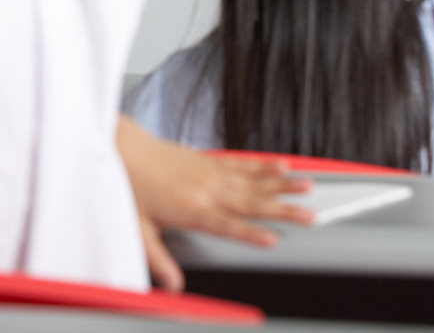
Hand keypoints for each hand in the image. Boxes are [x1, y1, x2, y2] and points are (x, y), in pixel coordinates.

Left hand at [117, 119, 310, 287]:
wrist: (122, 147)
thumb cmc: (129, 186)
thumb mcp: (138, 229)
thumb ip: (159, 260)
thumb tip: (173, 287)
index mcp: (191, 209)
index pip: (227, 226)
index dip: (250, 234)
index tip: (273, 240)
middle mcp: (206, 189)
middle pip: (251, 203)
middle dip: (283, 211)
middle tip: (311, 215)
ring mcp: (210, 173)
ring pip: (253, 181)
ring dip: (282, 184)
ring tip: (308, 186)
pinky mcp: (209, 160)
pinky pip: (241, 163)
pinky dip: (263, 165)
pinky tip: (281, 165)